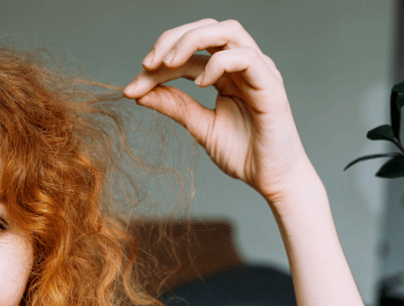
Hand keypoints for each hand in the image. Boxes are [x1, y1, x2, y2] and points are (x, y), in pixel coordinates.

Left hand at [124, 19, 311, 202]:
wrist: (271, 179)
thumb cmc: (243, 153)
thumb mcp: (200, 127)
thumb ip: (175, 106)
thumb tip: (140, 93)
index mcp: (225, 73)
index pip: (188, 55)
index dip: (157, 66)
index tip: (131, 88)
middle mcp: (242, 65)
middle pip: (207, 29)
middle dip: (172, 39)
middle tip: (146, 65)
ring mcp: (258, 71)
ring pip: (227, 31)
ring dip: (192, 40)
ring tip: (168, 64)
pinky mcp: (270, 84)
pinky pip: (245, 57)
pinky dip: (219, 64)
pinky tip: (200, 84)